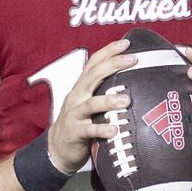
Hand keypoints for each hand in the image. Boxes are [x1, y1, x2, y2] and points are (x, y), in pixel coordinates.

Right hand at [48, 39, 137, 172]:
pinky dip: (102, 129)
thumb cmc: (80, 122)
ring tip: (126, 100)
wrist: (58, 147)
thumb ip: (104, 91)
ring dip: (109, 100)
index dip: (109, 51)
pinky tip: (114, 130)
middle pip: (93, 76)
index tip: (127, 43)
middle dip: (113, 65)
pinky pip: (89, 130)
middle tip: (133, 60)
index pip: (94, 63)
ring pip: (91, 104)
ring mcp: (74, 114)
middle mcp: (77, 96)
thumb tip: (132, 80)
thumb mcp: (89, 102)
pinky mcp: (75, 132)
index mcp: (81, 87)